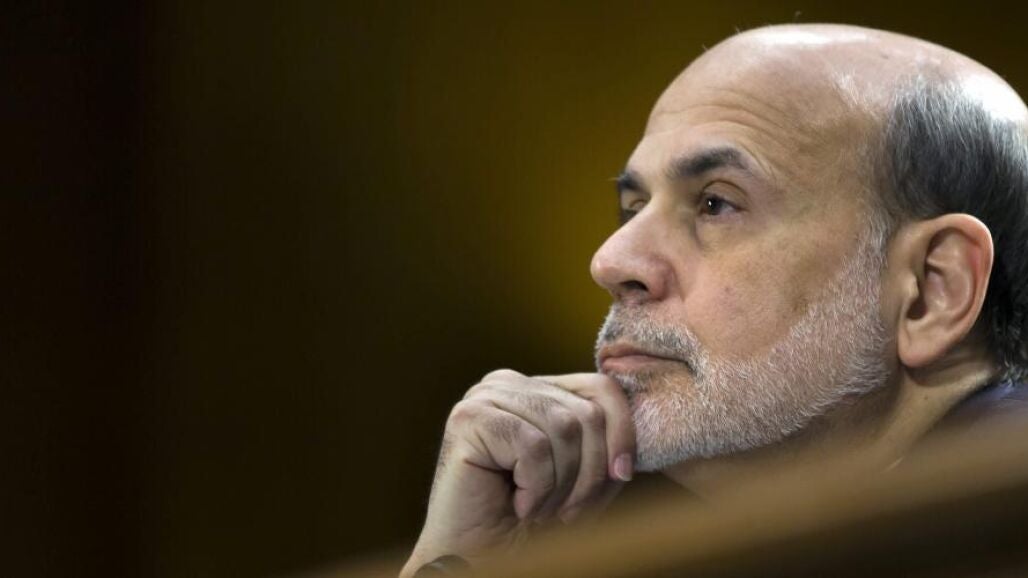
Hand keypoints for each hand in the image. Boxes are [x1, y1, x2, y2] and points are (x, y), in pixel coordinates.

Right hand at [401, 370, 635, 575]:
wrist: (478, 560)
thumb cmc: (530, 523)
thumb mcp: (586, 479)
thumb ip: (609, 447)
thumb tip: (640, 432)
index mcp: (536, 389)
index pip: (602, 388)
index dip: (623, 434)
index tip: (621, 476)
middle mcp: (509, 383)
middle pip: (586, 412)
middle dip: (588, 472)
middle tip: (564, 510)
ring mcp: (485, 396)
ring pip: (563, 428)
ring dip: (560, 485)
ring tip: (536, 507)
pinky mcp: (469, 418)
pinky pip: (534, 446)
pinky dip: (536, 488)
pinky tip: (516, 504)